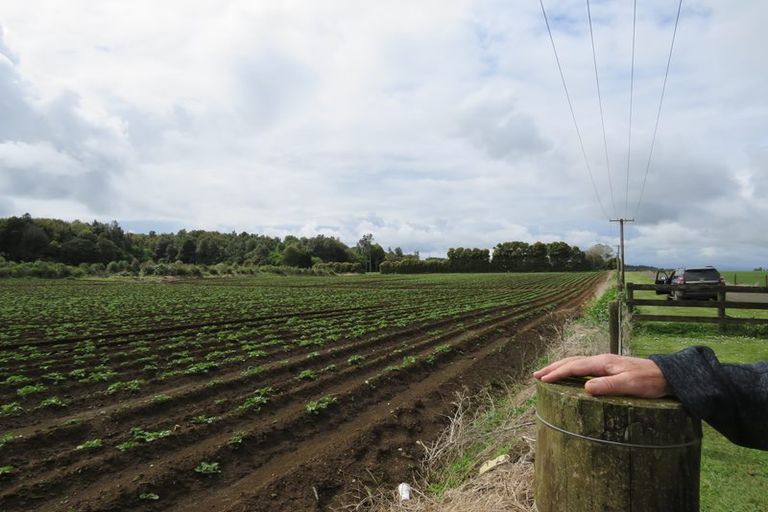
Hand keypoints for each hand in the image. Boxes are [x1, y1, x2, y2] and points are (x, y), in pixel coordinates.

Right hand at [533, 354, 670, 397]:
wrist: (666, 376)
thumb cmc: (649, 381)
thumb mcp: (629, 385)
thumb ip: (608, 385)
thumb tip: (585, 387)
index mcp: (602, 362)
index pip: (574, 367)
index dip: (557, 373)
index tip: (542, 380)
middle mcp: (601, 360)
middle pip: (571, 361)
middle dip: (553, 368)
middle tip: (536, 375)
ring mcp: (605, 363)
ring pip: (576, 363)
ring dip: (560, 367)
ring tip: (547, 373)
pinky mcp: (609, 368)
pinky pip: (584, 367)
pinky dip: (571, 369)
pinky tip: (570, 375)